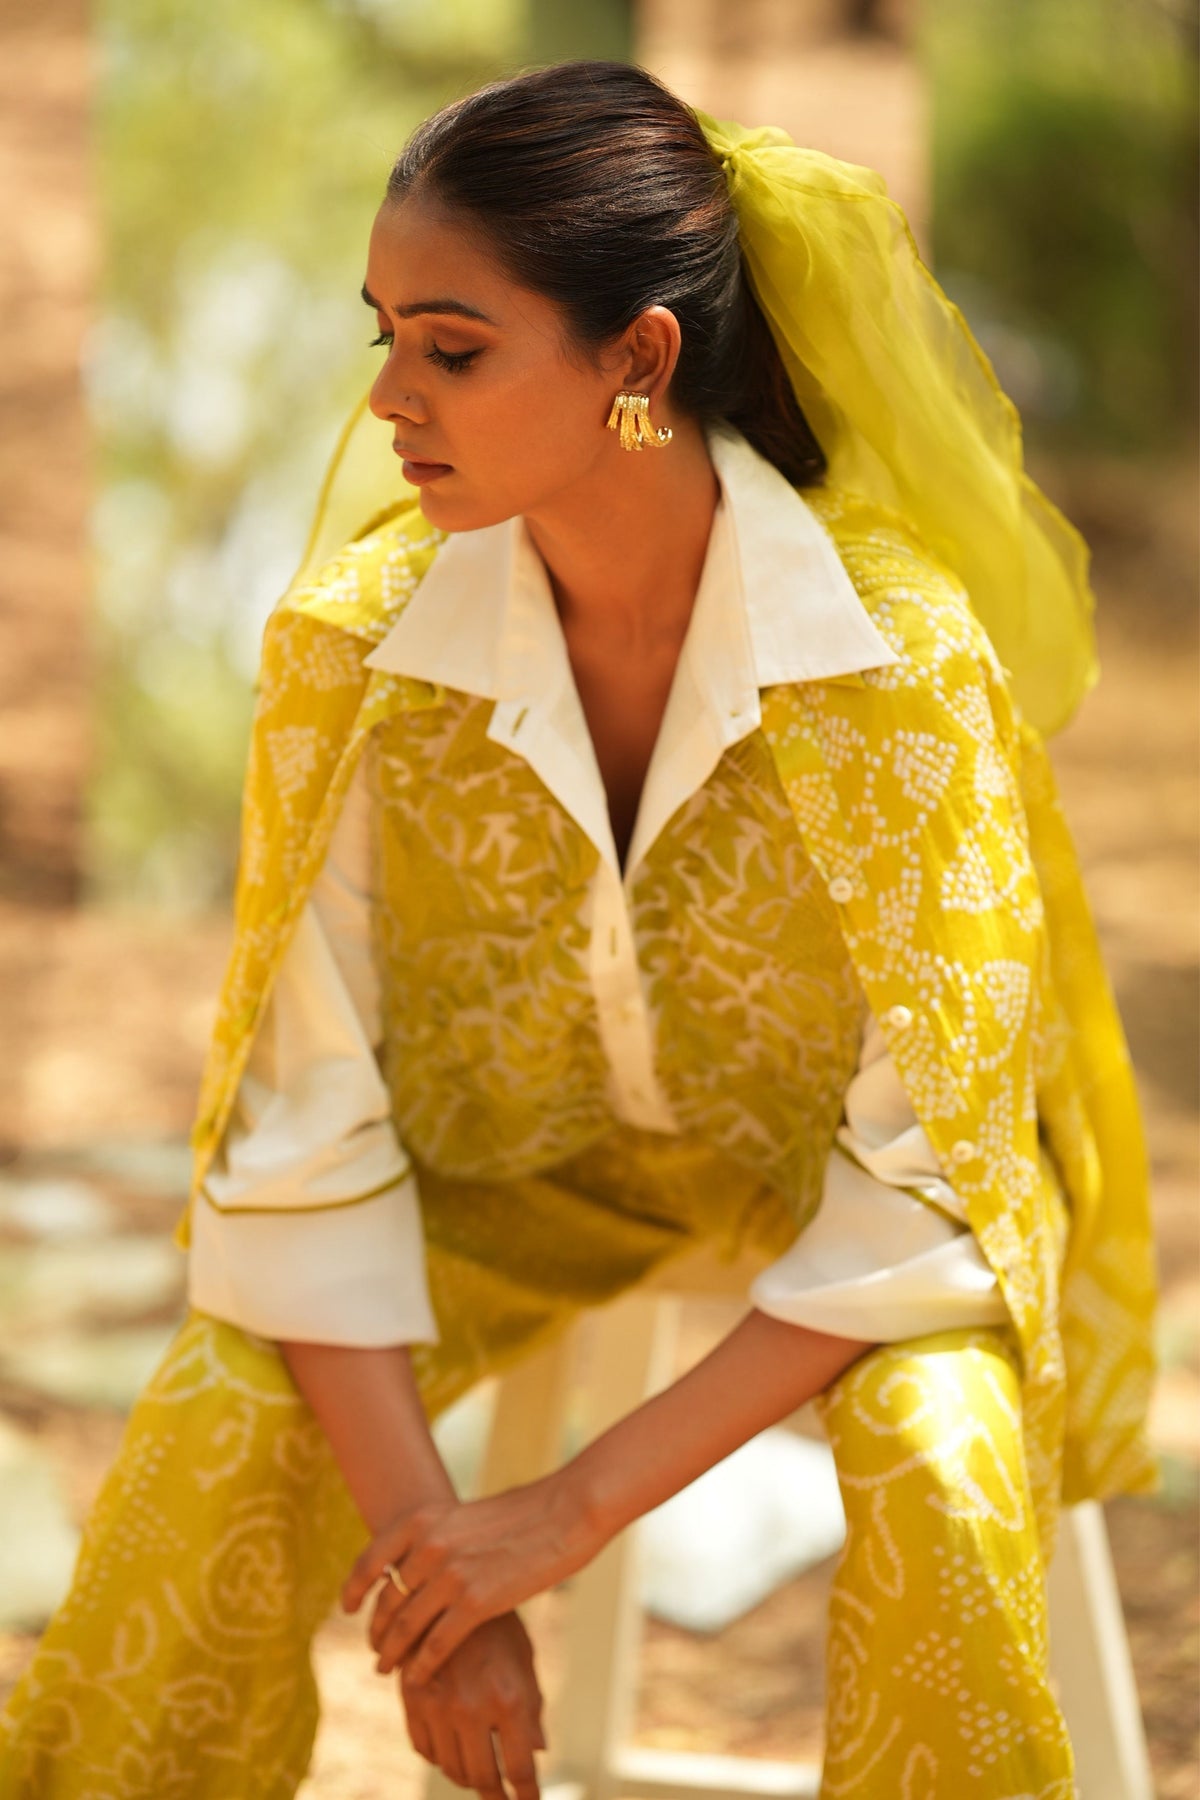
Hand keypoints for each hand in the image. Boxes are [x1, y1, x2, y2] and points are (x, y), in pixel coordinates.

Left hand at [342, 1470, 603, 1682]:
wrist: (567, 1511)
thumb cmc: (526, 1513)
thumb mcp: (468, 1516)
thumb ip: (440, 1538)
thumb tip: (418, 1563)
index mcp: (425, 1518)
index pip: (371, 1560)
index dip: (354, 1588)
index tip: (346, 1608)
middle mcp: (429, 1545)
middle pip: (388, 1600)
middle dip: (377, 1629)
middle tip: (374, 1648)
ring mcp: (450, 1574)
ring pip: (405, 1627)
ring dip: (391, 1653)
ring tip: (385, 1669)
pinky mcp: (476, 1601)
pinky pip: (435, 1645)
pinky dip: (421, 1666)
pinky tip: (417, 1679)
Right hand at [400, 1610, 544, 1797]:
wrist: (450, 1581)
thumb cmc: (498, 1621)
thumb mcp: (524, 1659)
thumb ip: (531, 1708)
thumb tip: (538, 1750)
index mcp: (510, 1698)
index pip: (520, 1769)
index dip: (526, 1796)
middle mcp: (472, 1707)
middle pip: (483, 1778)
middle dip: (497, 1796)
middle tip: (505, 1799)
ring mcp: (438, 1705)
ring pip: (451, 1769)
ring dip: (468, 1779)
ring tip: (482, 1777)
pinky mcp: (411, 1698)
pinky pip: (424, 1749)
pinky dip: (440, 1758)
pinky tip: (453, 1753)